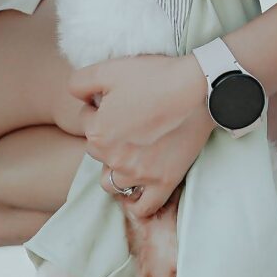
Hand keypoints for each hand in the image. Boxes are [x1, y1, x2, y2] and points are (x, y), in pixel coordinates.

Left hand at [69, 54, 213, 219]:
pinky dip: (138, 202)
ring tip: (131, 154)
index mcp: (97, 133)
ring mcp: (138, 174)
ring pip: (112, 183)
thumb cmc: (155, 77)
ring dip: (116, 170)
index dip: (99, 106)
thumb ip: (79, 83)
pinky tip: (140, 187)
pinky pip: (143, 207)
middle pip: (97, 152)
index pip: (85, 121)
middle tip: (129, 121)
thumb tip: (78, 99)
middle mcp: (113, 158)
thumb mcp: (108, 69)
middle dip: (107, 137)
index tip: (119, 99)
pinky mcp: (163, 182)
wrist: (198, 89)